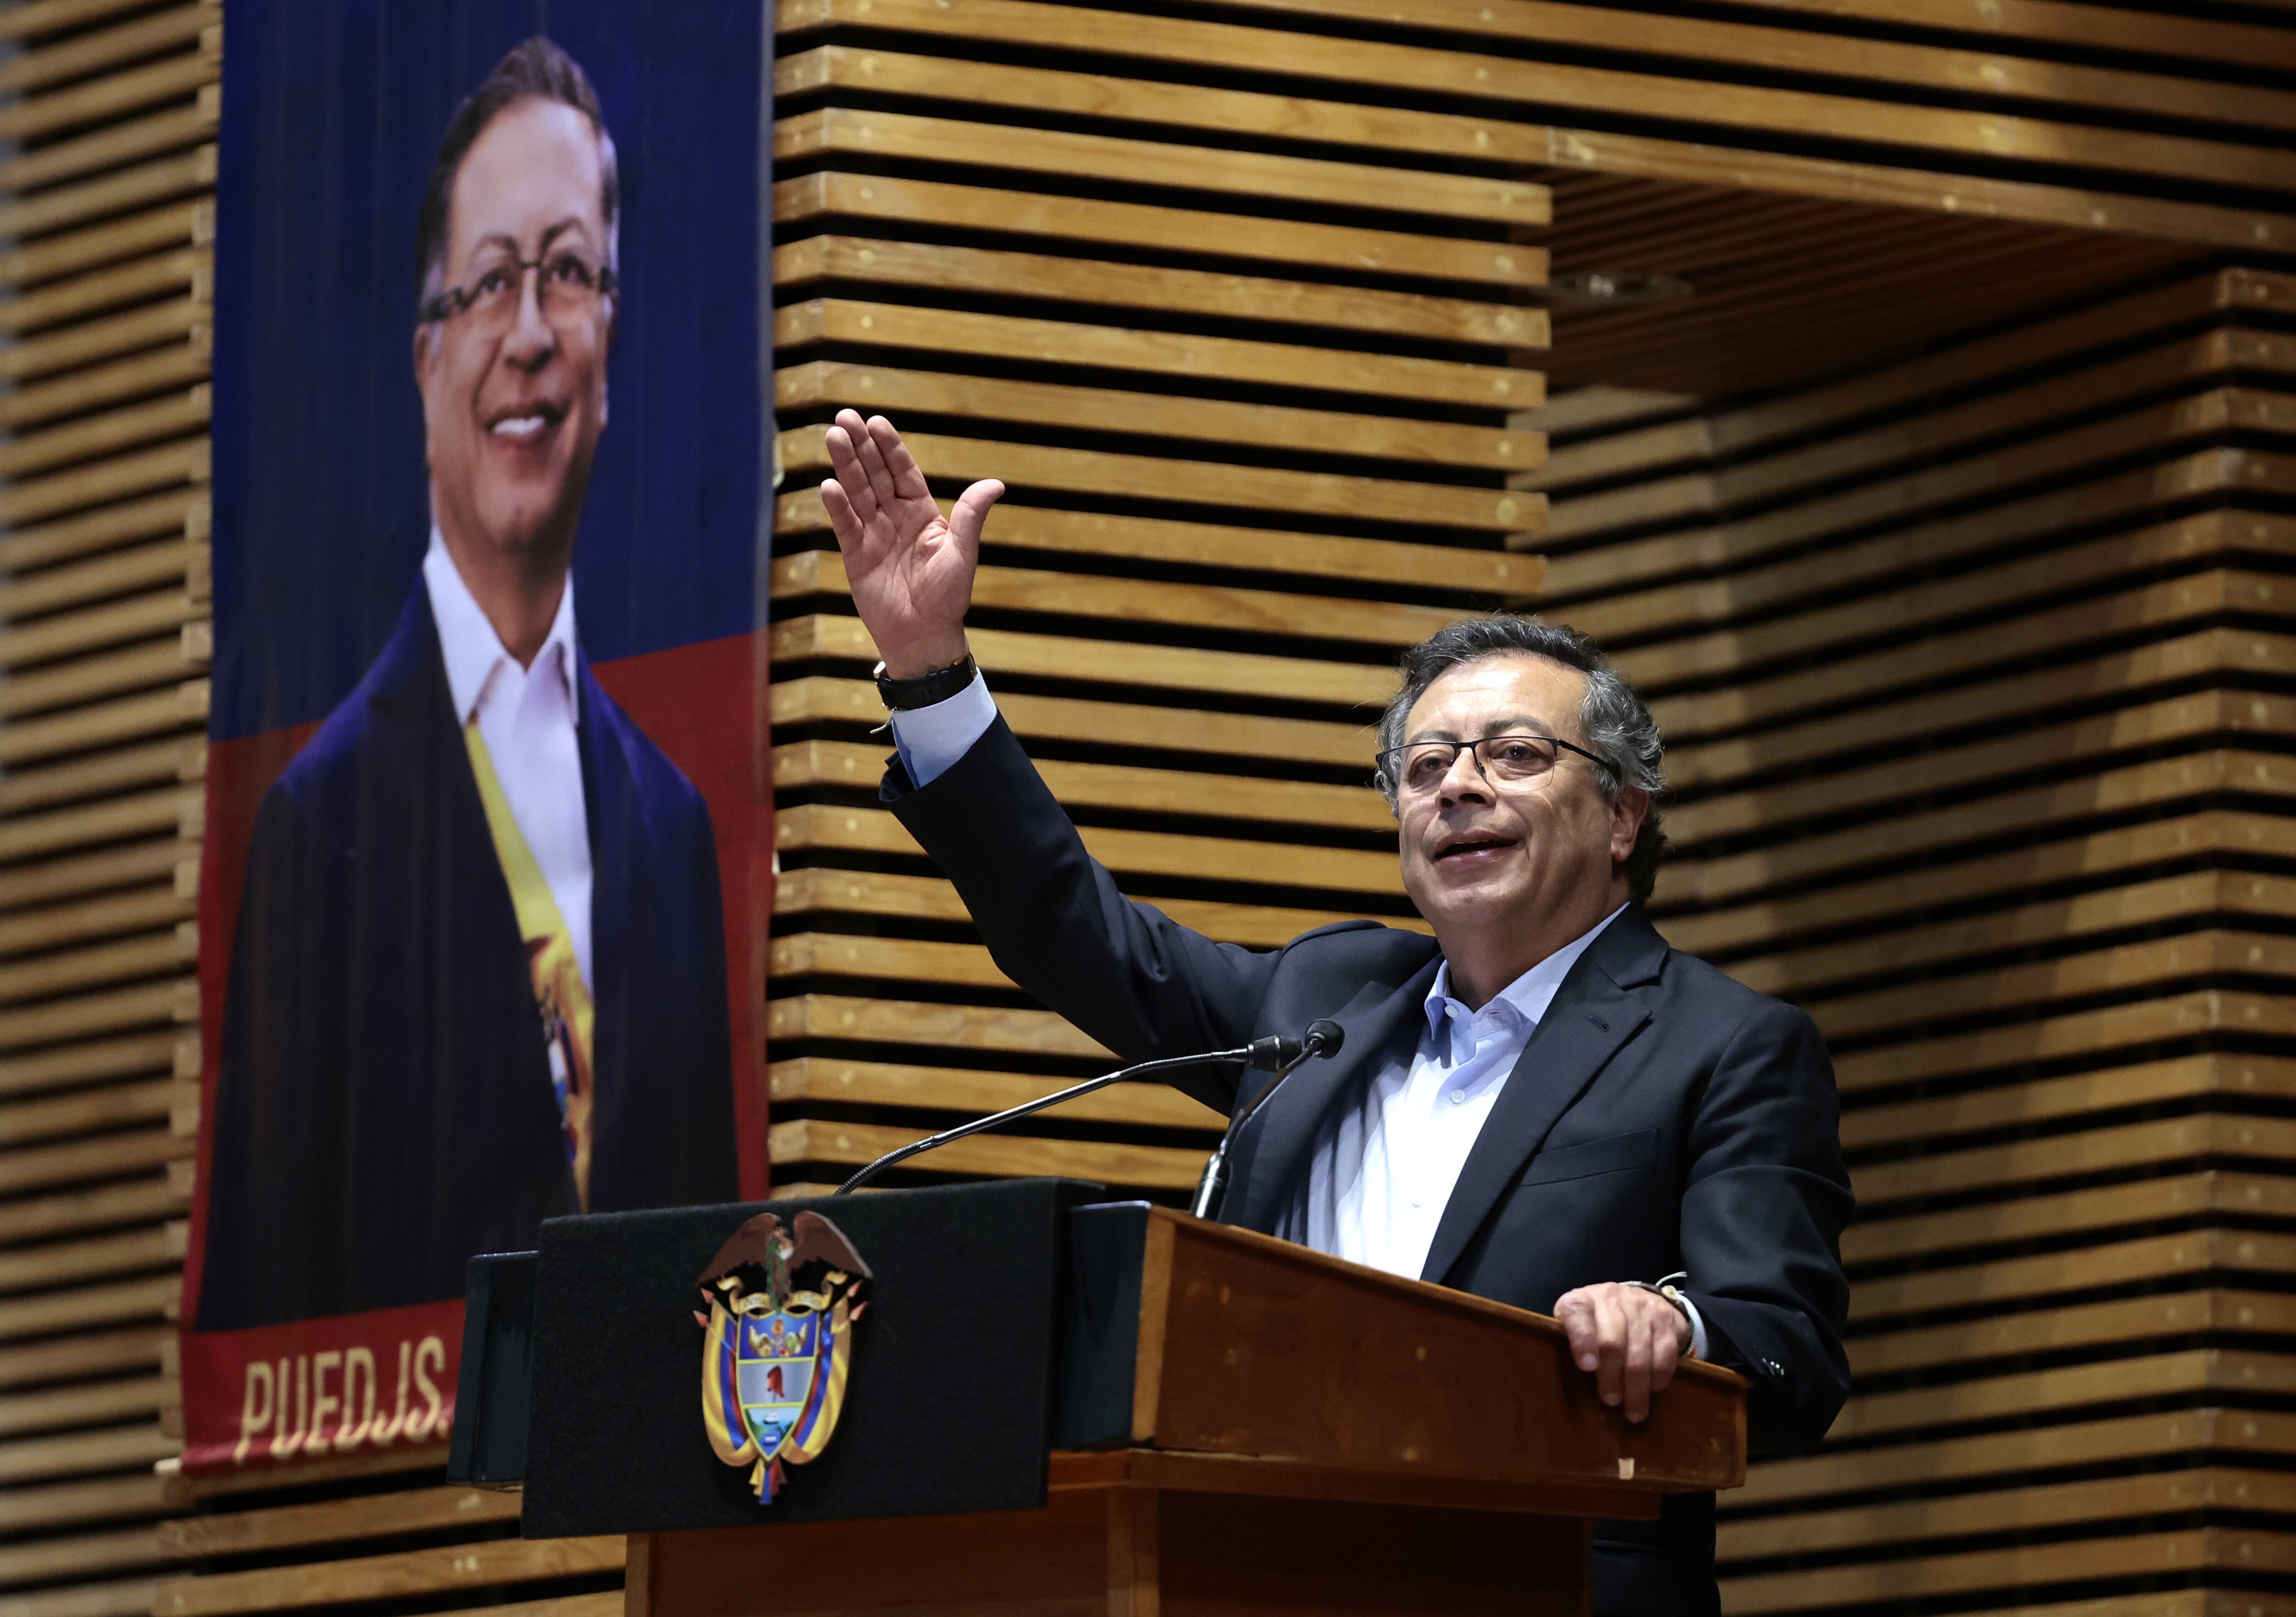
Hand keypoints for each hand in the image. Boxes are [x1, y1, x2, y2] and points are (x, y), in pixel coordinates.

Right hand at [818, 409, 1004, 677]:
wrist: (925, 634)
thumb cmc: (949, 596)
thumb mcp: (963, 553)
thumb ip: (971, 516)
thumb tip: (996, 484)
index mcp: (921, 511)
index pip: (902, 470)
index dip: (889, 446)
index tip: (876, 421)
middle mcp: (894, 517)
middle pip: (874, 473)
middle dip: (860, 446)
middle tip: (845, 416)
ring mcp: (873, 533)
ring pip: (856, 492)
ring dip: (844, 466)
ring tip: (833, 436)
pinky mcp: (855, 555)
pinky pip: (845, 525)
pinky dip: (837, 506)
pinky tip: (828, 485)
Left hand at [1554, 1283, 1689, 1424]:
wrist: (1637, 1298)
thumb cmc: (1598, 1321)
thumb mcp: (1576, 1324)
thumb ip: (1570, 1344)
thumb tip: (1571, 1385)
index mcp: (1582, 1300)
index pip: (1577, 1313)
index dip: (1582, 1341)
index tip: (1587, 1368)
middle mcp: (1612, 1299)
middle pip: (1612, 1343)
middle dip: (1611, 1379)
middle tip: (1610, 1400)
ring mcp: (1642, 1308)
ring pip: (1640, 1355)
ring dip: (1636, 1389)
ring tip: (1632, 1410)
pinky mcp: (1667, 1320)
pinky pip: (1665, 1356)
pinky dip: (1658, 1379)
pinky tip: (1652, 1390)